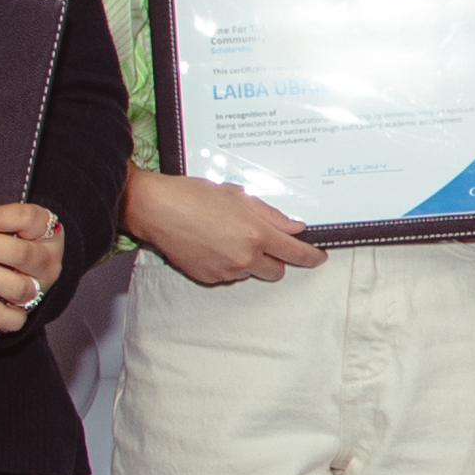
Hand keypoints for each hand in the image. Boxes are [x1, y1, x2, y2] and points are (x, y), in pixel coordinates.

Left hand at [0, 199, 67, 335]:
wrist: (21, 264)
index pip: (27, 219)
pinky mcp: (26, 312)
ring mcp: (38, 290)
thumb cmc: (12, 237)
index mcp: (47, 232)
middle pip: (20, 254)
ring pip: (17, 287)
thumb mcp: (10, 221)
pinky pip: (13, 319)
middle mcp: (47, 262)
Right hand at [127, 166, 319, 287]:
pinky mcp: (208, 278)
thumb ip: (271, 215)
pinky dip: (227, 264)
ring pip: (250, 272)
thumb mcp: (239, 196)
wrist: (157, 209)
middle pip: (276, 271)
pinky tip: (212, 244)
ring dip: (248, 260)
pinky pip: (228, 275)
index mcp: (256, 234)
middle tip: (261, 240)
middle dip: (275, 259)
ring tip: (226, 236)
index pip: (295, 253)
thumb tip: (295, 227)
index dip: (311, 256)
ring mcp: (226, 271)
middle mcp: (244, 258)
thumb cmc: (194, 196)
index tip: (317, 257)